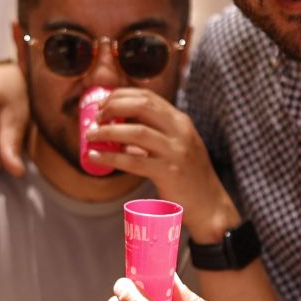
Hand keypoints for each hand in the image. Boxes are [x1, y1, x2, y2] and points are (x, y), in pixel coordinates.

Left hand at [87, 90, 235, 240]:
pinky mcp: (169, 172)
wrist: (209, 205)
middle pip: (142, 106)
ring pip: (136, 132)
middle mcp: (180, 131)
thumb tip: (116, 130)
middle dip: (113, 107)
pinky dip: (111, 157)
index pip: (148, 97)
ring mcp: (176, 151)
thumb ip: (152, 135)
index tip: (102, 102)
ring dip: (108, 131)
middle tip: (95, 117)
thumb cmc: (187, 176)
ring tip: (90, 135)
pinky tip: (96, 157)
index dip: (121, 95)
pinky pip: (133, 161)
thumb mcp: (175, 147)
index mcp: (180, 121)